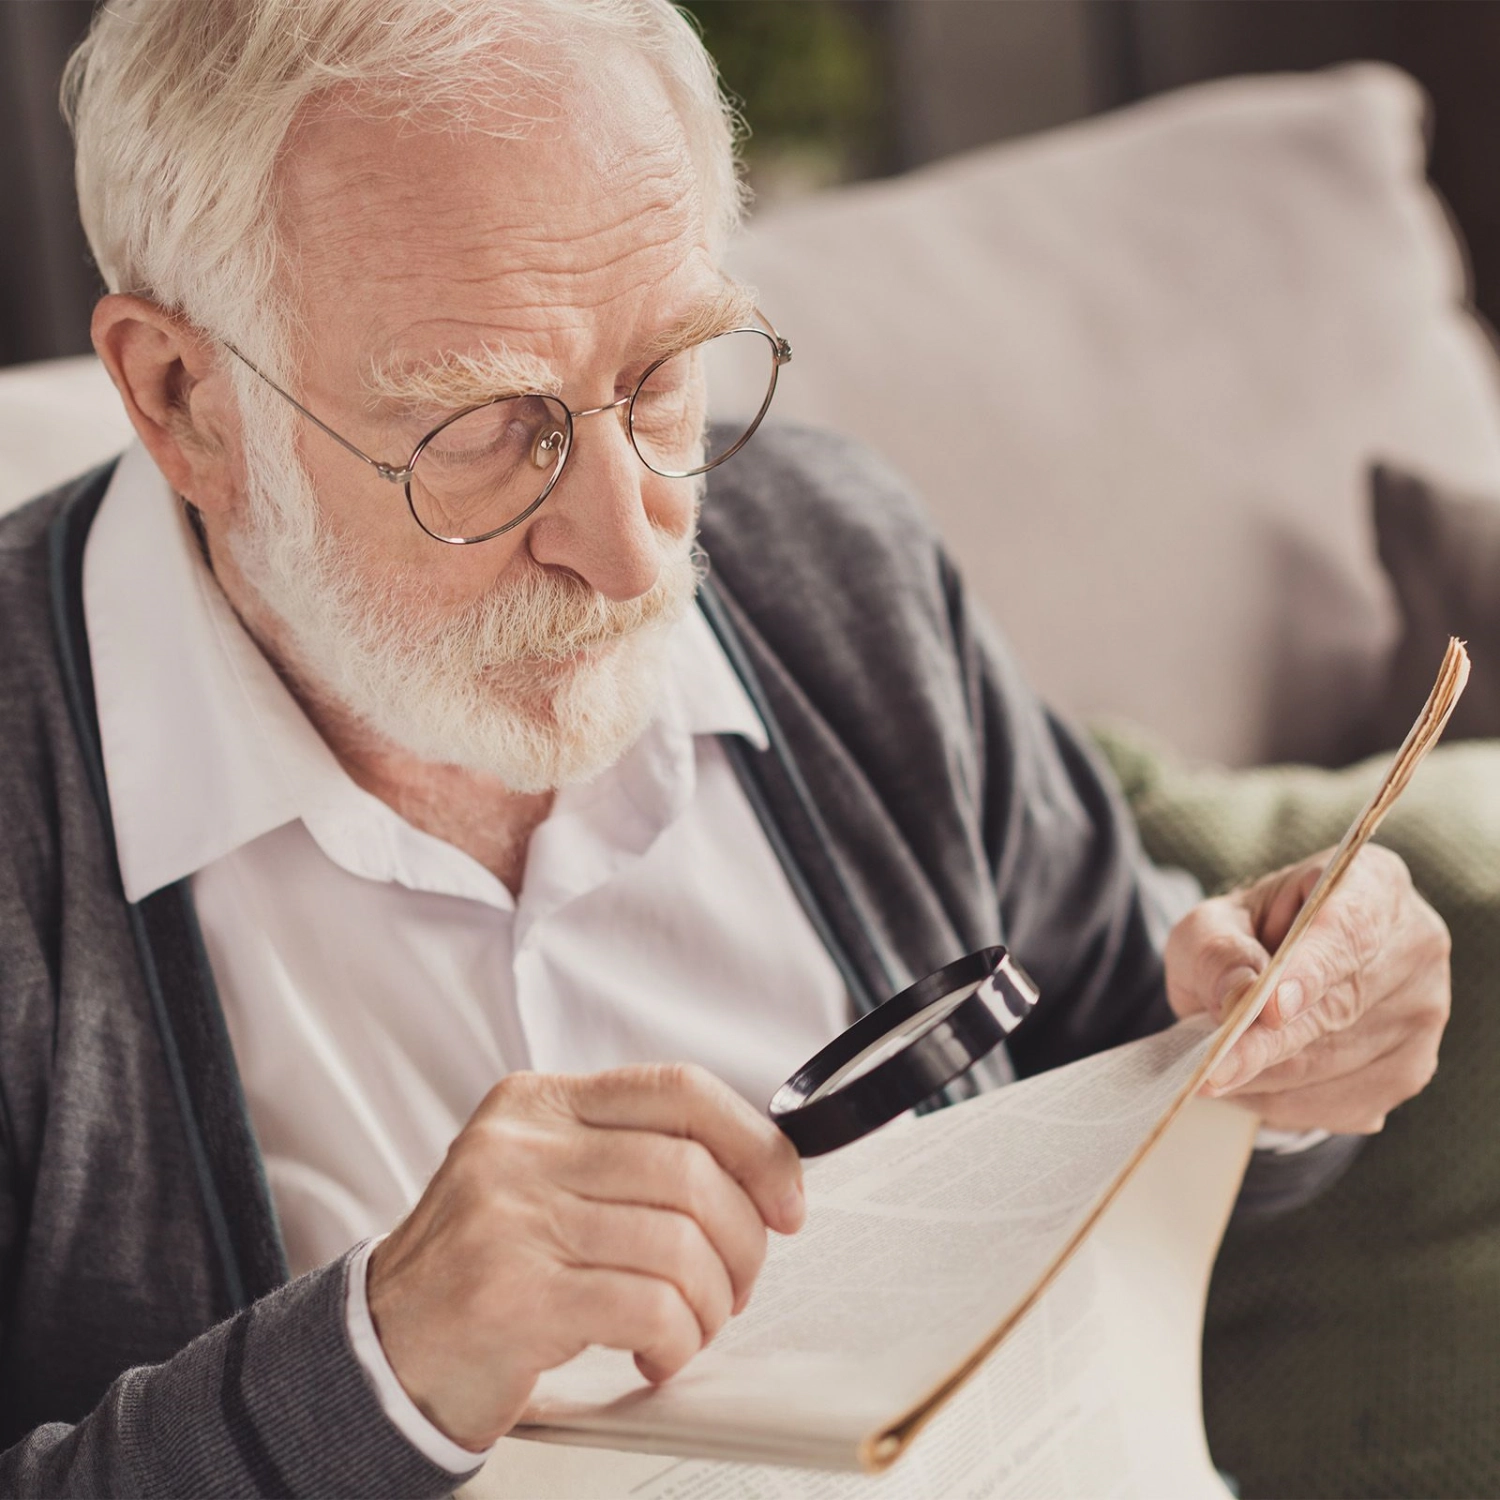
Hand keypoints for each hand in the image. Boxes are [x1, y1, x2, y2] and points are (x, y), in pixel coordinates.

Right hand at [366, 1063, 804, 1450]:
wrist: (381, 1347)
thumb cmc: (483, 1266)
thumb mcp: (543, 1179)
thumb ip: (629, 1159)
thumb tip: (756, 1173)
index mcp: (539, 1103)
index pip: (679, 1089)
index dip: (756, 1143)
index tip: (785, 1198)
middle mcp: (522, 1146)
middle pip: (692, 1170)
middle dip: (742, 1241)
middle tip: (736, 1285)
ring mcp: (512, 1216)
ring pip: (679, 1243)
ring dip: (712, 1303)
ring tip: (692, 1328)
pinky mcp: (514, 1295)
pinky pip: (648, 1307)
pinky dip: (676, 1340)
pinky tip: (656, 1356)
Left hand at [1163, 845, 1450, 1133]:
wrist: (1277, 975)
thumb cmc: (1244, 939)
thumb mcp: (1210, 928)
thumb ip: (1216, 954)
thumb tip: (1239, 999)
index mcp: (1372, 884)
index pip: (1349, 930)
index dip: (1312, 971)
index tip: (1272, 1008)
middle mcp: (1416, 945)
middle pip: (1341, 1007)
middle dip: (1269, 1044)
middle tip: (1210, 1071)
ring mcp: (1423, 1013)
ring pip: (1336, 1065)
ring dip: (1267, 1077)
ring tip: (1218, 1069)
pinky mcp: (1411, 1071)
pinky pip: (1339, 1103)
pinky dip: (1284, 1102)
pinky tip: (1253, 1083)